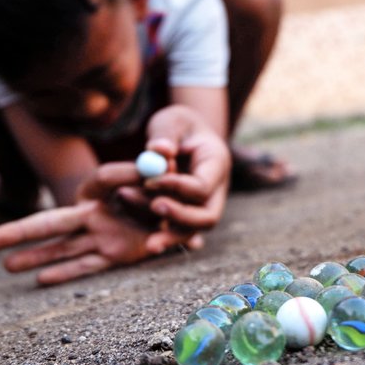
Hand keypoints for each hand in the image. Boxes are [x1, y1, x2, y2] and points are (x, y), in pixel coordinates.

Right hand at [0, 163, 202, 284]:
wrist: (172, 215)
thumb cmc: (161, 193)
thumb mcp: (158, 178)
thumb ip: (150, 171)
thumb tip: (150, 165)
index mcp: (104, 190)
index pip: (100, 181)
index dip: (117, 176)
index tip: (111, 180)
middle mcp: (94, 214)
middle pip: (55, 222)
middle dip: (23, 231)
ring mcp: (102, 236)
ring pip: (64, 248)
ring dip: (38, 257)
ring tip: (7, 266)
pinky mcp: (115, 254)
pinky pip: (88, 264)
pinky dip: (67, 272)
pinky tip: (41, 279)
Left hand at [140, 105, 230, 231]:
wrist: (182, 137)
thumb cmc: (178, 126)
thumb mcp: (173, 120)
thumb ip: (166, 134)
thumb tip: (159, 151)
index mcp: (217, 163)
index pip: (202, 185)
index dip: (178, 186)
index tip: (149, 180)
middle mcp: (215, 190)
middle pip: (207, 217)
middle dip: (181, 219)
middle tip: (155, 209)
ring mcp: (202, 206)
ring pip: (193, 231)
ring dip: (170, 236)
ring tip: (147, 241)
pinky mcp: (186, 215)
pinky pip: (178, 232)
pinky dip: (164, 237)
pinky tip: (150, 244)